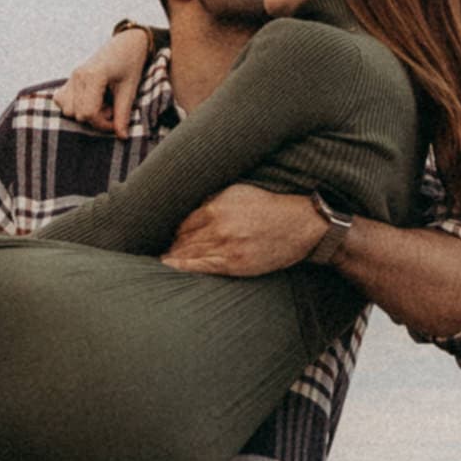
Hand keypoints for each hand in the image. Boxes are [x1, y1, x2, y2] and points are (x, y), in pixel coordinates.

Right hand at [56, 20, 160, 130]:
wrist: (127, 44)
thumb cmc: (130, 63)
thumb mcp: (130, 89)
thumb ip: (123, 114)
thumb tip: (122, 137)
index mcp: (93, 75)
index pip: (89, 113)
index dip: (103, 124)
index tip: (116, 123)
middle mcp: (78, 76)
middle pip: (78, 114)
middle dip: (96, 119)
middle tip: (112, 110)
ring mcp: (72, 76)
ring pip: (68, 110)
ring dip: (85, 113)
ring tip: (102, 104)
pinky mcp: (70, 78)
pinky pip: (62, 100)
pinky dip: (74, 106)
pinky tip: (90, 101)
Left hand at [162, 184, 332, 278]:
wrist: (300, 224)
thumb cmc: (270, 206)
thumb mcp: (239, 192)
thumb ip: (213, 200)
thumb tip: (192, 209)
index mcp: (216, 207)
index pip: (183, 222)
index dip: (175, 230)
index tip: (169, 236)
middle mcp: (218, 226)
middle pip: (183, 239)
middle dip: (171, 245)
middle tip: (159, 251)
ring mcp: (225, 247)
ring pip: (189, 254)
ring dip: (174, 258)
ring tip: (162, 261)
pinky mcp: (235, 263)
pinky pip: (202, 267)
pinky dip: (183, 267)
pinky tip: (171, 268)